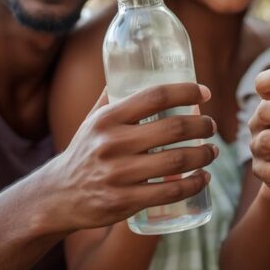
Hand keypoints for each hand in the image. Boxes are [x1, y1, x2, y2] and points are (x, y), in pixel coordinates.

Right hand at [42, 83, 217, 231]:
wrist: (58, 196)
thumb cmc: (85, 152)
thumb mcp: (92, 121)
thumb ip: (113, 98)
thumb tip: (134, 67)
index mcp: (108, 119)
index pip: (155, 96)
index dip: (186, 92)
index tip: (205, 93)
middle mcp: (112, 144)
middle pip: (173, 128)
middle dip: (202, 126)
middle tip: (211, 127)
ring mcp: (118, 175)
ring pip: (177, 162)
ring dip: (204, 155)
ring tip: (212, 151)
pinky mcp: (124, 202)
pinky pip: (170, 192)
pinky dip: (194, 184)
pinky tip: (204, 178)